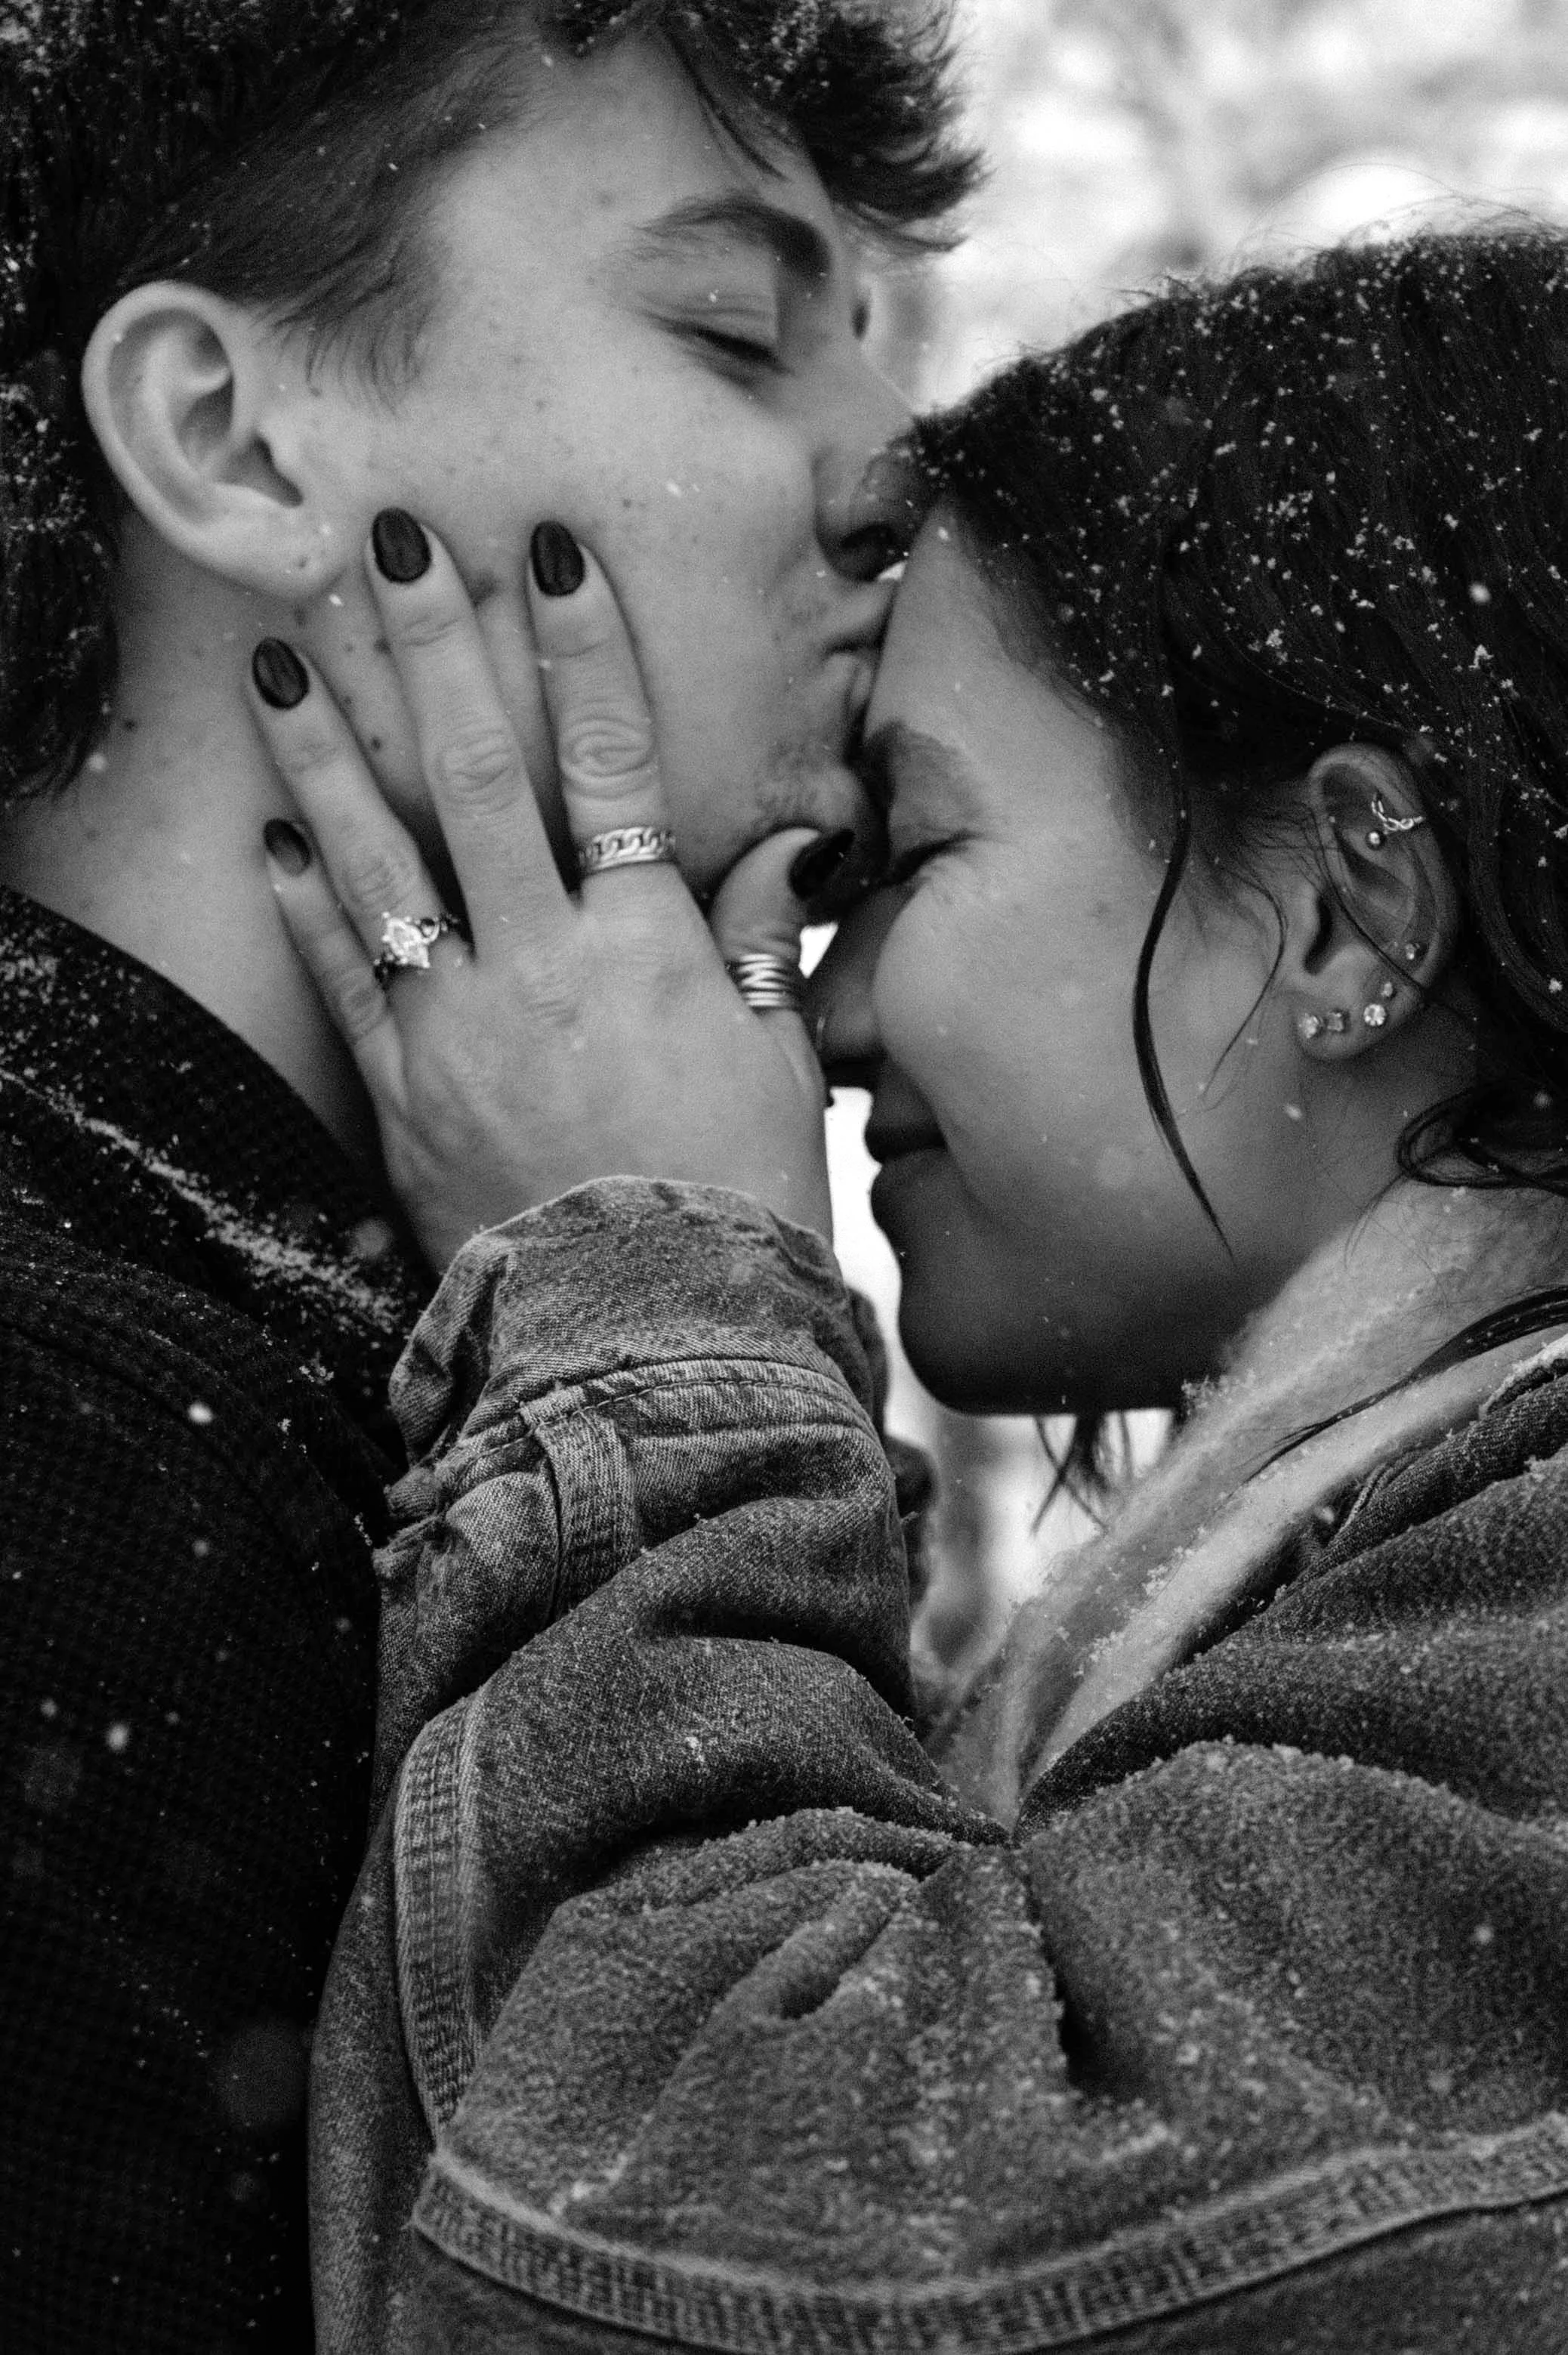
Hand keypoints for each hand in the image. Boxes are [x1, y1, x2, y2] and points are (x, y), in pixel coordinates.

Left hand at [251, 513, 832, 1268]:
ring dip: (326, 748)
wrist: (657, 1339)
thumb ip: (758, 947)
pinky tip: (270, 830)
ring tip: (279, 656)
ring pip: (381, 856)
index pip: (611, 761)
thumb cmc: (740, 1203)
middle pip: (478, 775)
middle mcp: (544, 964)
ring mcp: (460, 1024)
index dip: (578, 647)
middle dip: (430, 648)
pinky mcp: (402, 1090)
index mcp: (649, 946)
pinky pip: (344, 974)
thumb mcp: (779, 1068)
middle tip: (389, 544)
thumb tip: (789, 842)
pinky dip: (306, 900)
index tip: (547, 552)